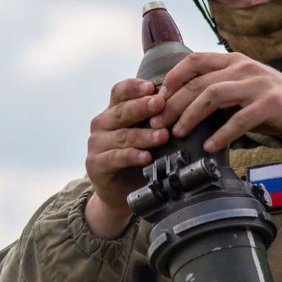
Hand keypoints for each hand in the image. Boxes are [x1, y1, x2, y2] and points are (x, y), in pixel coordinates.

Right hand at [84, 78, 169, 237]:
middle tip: (161, 104)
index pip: (120, 92)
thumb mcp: (148, 134)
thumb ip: (157, 119)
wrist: (122, 193)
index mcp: (113, 111)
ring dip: (143, 135)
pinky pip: (114, 158)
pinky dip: (131, 157)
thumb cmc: (140, 158)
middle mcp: (102, 124)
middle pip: (121, 111)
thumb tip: (186, 101)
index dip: (134, 87)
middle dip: (142, 107)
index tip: (151, 87)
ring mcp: (96, 144)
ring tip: (162, 136)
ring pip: (122, 136)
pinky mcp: (95, 164)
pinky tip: (146, 157)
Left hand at [151, 52, 281, 152]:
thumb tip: (187, 111)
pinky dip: (221, 134)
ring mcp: (258, 84)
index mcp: (235, 61)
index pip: (194, 60)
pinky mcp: (271, 104)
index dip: (172, 78)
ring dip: (189, 116)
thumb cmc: (281, 105)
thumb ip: (222, 95)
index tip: (157, 99)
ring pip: (212, 95)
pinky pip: (238, 120)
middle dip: (172, 103)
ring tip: (177, 134)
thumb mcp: (247, 92)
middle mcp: (244, 67)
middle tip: (157, 124)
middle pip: (197, 81)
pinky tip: (210, 147)